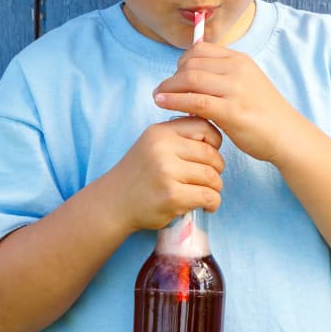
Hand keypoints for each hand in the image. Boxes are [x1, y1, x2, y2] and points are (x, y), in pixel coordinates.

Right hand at [106, 116, 224, 232]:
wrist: (113, 203)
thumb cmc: (140, 174)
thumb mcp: (153, 144)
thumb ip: (179, 136)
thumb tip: (215, 133)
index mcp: (160, 132)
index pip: (203, 126)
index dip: (214, 141)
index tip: (208, 156)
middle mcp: (162, 148)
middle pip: (211, 154)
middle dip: (217, 169)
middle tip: (209, 179)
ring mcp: (167, 172)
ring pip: (212, 177)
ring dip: (215, 188)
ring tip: (206, 193)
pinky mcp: (172, 196)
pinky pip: (208, 196)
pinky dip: (213, 202)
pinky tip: (207, 206)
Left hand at [153, 43, 304, 162]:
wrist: (287, 136)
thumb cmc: (264, 114)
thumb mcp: (247, 84)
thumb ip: (223, 77)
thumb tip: (191, 76)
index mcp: (240, 60)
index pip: (200, 50)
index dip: (181, 62)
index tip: (176, 77)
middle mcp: (238, 70)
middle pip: (191, 64)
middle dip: (172, 77)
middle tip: (163, 90)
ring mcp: (236, 89)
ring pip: (189, 79)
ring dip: (168, 88)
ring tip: (158, 97)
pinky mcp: (232, 111)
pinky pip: (195, 100)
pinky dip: (174, 100)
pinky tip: (163, 104)